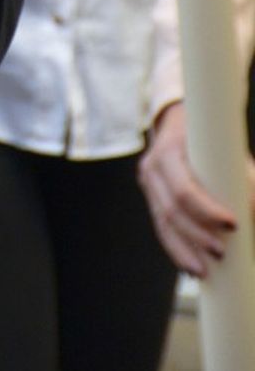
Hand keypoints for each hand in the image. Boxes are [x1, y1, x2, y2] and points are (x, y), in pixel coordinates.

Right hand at [140, 101, 253, 274]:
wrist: (179, 122)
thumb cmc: (209, 137)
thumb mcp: (227, 148)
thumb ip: (245, 178)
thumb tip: (252, 209)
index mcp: (170, 150)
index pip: (185, 190)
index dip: (207, 212)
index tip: (233, 224)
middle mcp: (153, 167)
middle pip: (173, 211)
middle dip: (198, 236)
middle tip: (222, 253)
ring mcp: (149, 183)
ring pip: (164, 224)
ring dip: (185, 250)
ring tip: (205, 270)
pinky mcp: (152, 197)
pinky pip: (161, 228)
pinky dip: (176, 249)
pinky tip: (190, 266)